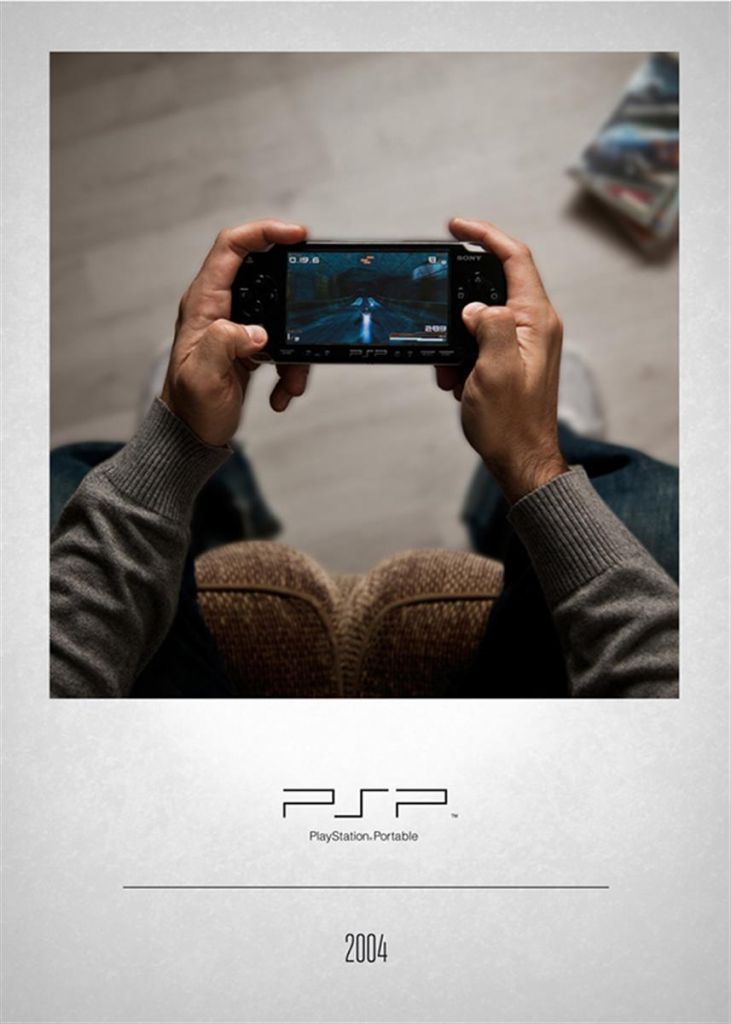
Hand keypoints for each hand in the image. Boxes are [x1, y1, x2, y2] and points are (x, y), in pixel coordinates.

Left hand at [161, 219, 309, 446]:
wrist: (193, 435)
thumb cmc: (190, 407)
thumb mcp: (203, 376)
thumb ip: (224, 344)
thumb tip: (256, 332)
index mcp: (204, 304)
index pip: (232, 248)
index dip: (264, 233)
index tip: (297, 235)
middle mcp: (221, 309)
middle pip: (266, 276)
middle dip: (295, 296)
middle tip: (316, 302)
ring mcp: (238, 327)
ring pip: (282, 318)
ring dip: (296, 351)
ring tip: (292, 383)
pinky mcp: (251, 347)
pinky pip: (284, 346)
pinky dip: (291, 370)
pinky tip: (283, 393)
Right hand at [437, 217, 567, 503]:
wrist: (521, 460)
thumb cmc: (511, 423)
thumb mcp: (494, 369)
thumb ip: (488, 325)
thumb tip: (475, 308)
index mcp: (536, 320)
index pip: (515, 259)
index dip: (486, 236)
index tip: (456, 226)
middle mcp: (535, 326)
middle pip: (493, 288)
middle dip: (459, 305)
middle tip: (439, 323)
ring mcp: (525, 344)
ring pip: (482, 320)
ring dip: (457, 340)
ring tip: (451, 372)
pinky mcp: (513, 361)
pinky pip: (481, 345)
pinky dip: (462, 359)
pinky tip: (458, 383)